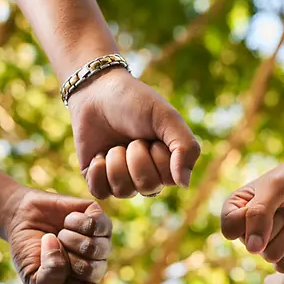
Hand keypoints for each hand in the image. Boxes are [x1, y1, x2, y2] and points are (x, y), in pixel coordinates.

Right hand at [4, 188, 111, 283]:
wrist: (23, 217)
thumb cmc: (29, 250)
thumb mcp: (30, 276)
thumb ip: (47, 280)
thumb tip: (61, 251)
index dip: (64, 283)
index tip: (49, 271)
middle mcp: (96, 266)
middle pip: (91, 270)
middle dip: (64, 257)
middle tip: (54, 248)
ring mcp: (101, 242)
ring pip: (94, 247)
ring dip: (68, 238)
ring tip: (60, 234)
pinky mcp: (100, 219)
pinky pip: (96, 224)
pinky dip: (74, 221)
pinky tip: (67, 221)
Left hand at [67, 68, 200, 198]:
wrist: (96, 91)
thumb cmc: (135, 102)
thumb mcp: (167, 118)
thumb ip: (186, 148)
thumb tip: (184, 184)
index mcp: (166, 163)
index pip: (169, 179)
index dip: (159, 156)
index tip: (152, 137)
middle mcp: (145, 176)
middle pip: (147, 187)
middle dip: (137, 157)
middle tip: (132, 138)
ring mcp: (120, 180)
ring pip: (123, 191)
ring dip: (116, 161)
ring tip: (114, 145)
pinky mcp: (96, 180)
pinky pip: (100, 192)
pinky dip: (98, 171)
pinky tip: (99, 154)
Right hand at [221, 134, 283, 271]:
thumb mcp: (276, 187)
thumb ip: (258, 214)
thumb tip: (252, 249)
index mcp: (238, 205)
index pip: (229, 227)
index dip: (248, 222)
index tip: (266, 204)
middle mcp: (250, 225)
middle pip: (250, 244)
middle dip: (272, 227)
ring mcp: (269, 240)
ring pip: (267, 255)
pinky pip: (282, 265)